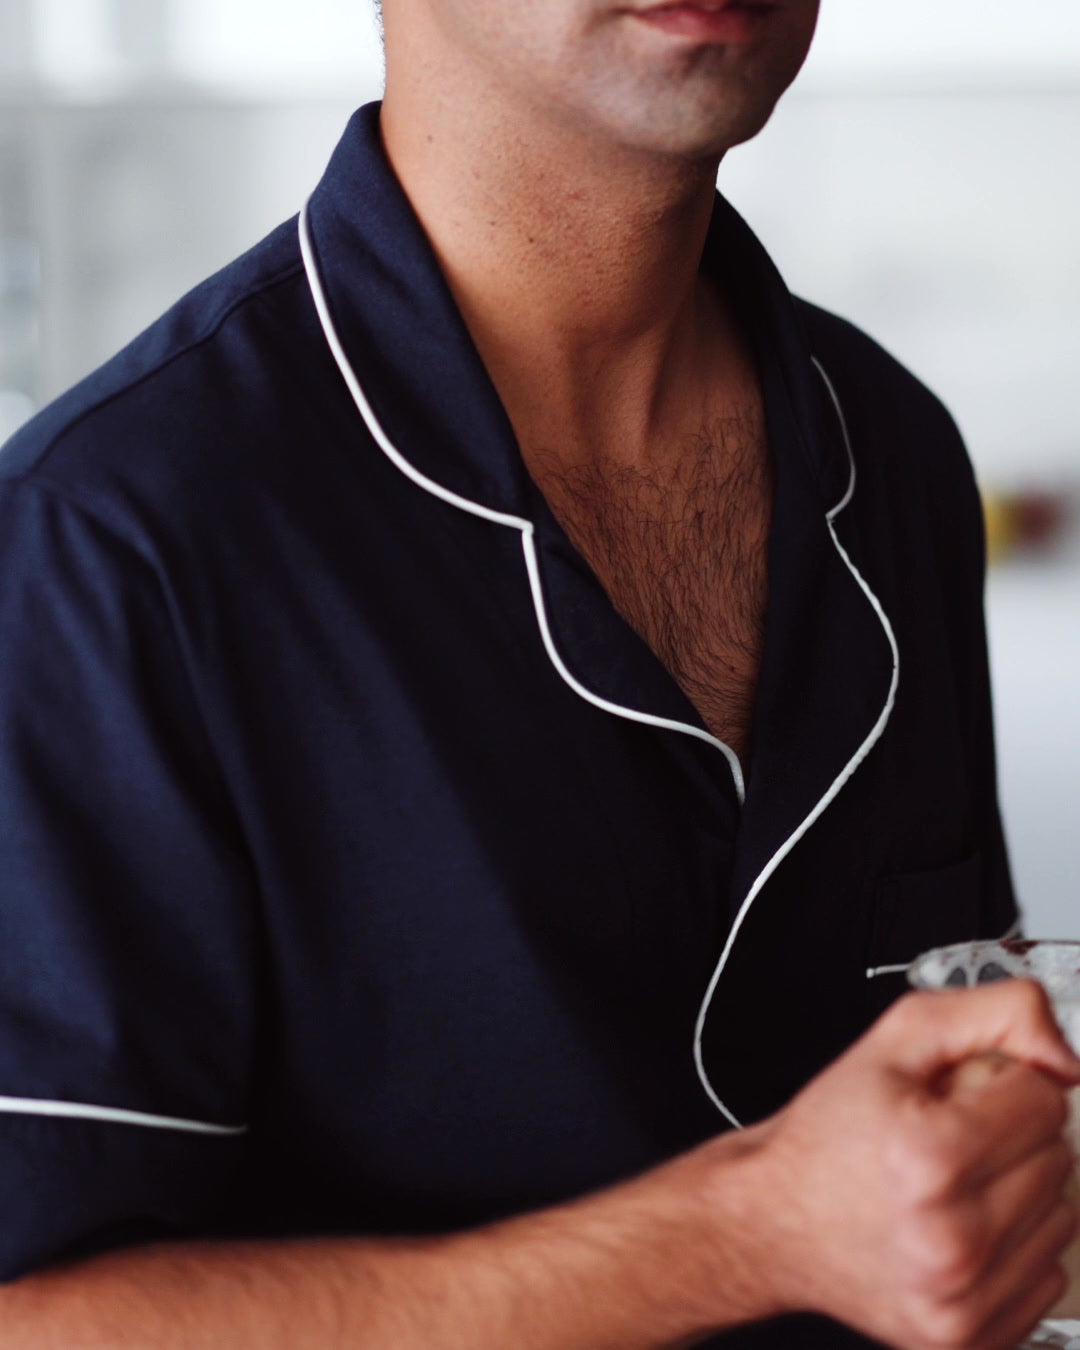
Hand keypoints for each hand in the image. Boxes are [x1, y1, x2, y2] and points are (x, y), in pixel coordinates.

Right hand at [735, 981, 1079, 1349]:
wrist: (770, 1220)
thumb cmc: (825, 1136)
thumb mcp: (892, 1040)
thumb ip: (990, 1014)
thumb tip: (1060, 1052)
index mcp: (930, 1157)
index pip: (1044, 1099)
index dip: (1001, 1083)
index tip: (959, 1096)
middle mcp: (951, 1237)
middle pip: (1056, 1157)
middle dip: (1010, 1135)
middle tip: (947, 1137)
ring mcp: (962, 1297)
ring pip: (1061, 1217)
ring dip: (1017, 1191)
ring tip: (952, 1184)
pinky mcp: (969, 1338)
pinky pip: (1049, 1273)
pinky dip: (1014, 1246)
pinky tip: (961, 1228)